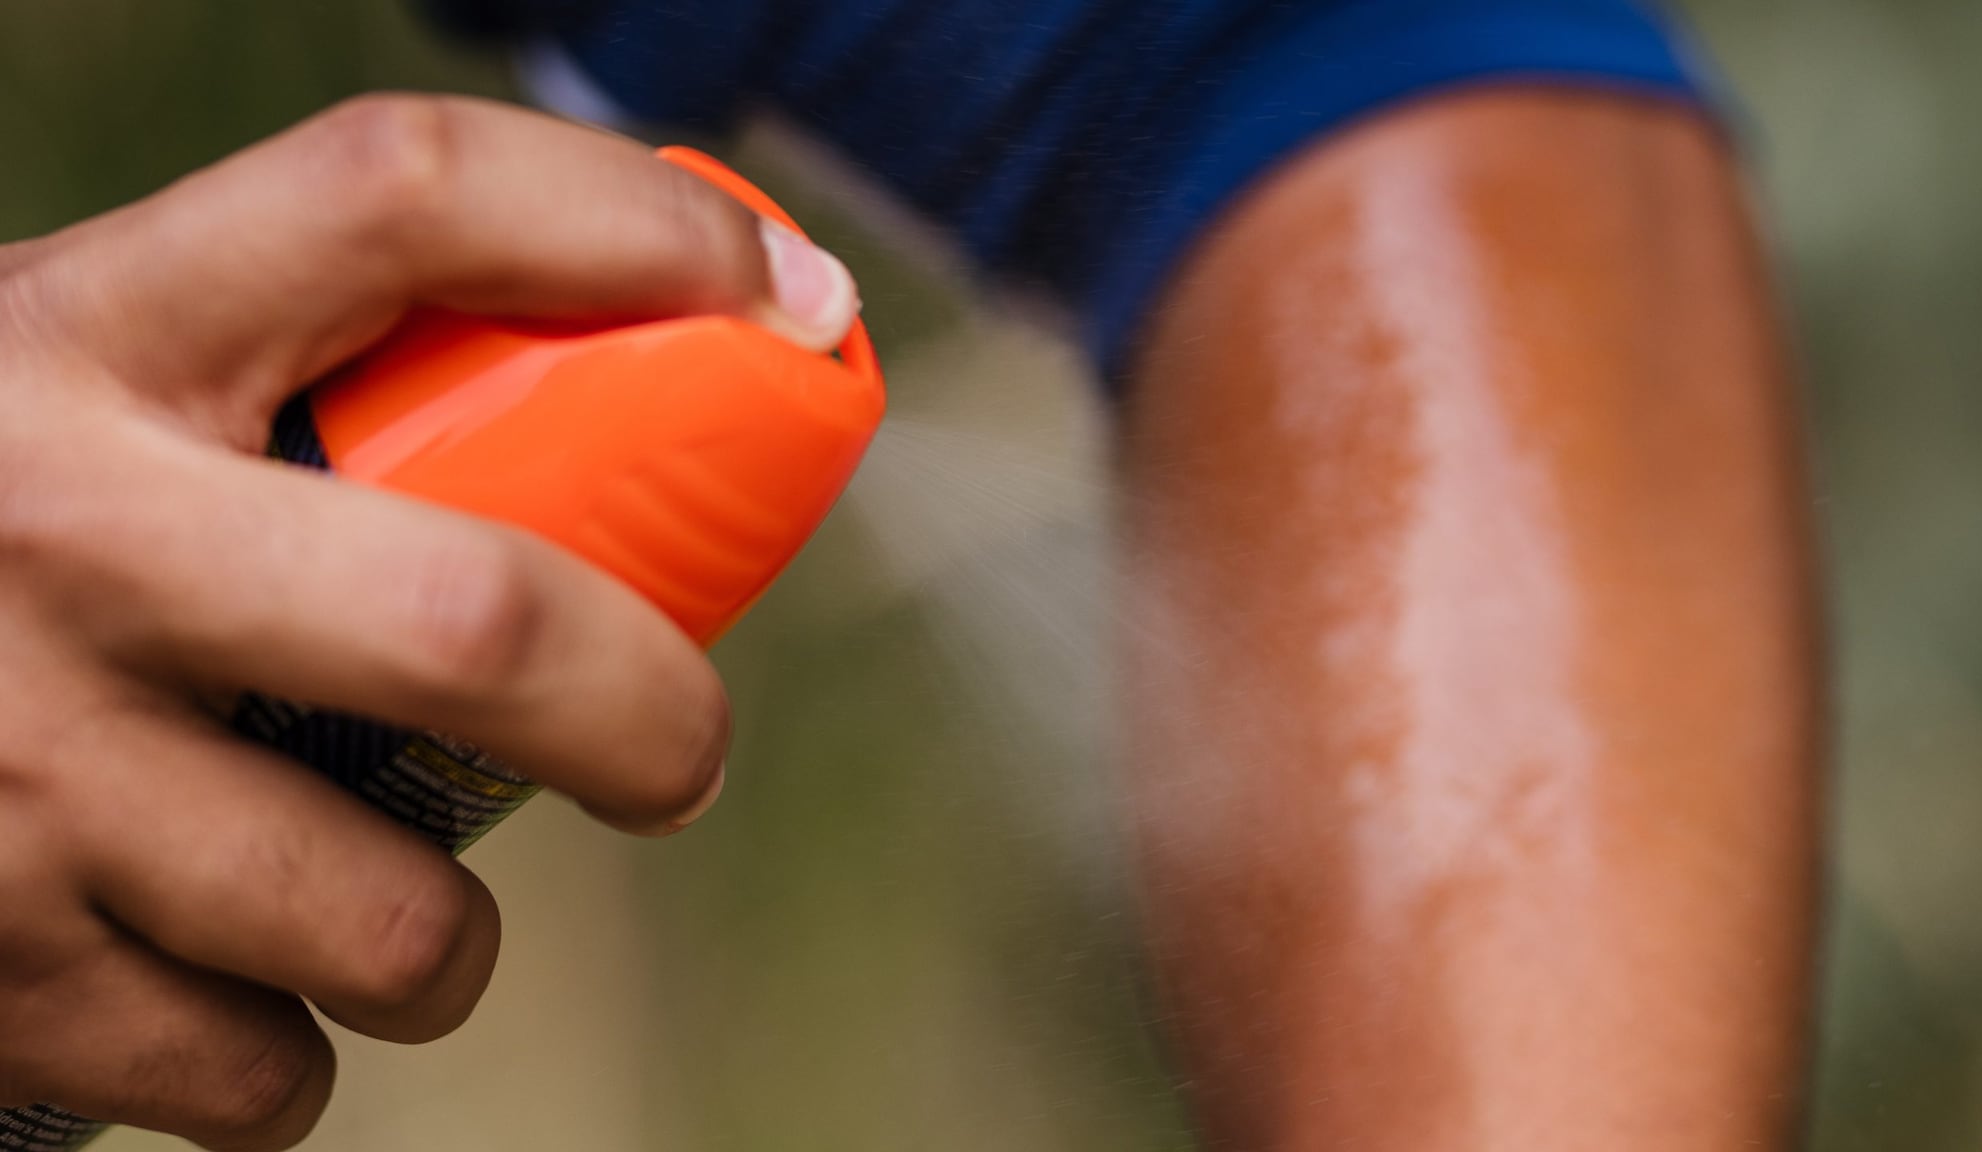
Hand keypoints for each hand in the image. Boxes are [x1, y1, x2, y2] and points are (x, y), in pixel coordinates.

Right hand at [0, 94, 858, 1149]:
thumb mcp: (72, 379)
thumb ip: (269, 379)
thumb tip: (594, 408)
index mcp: (86, 333)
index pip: (405, 197)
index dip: (633, 225)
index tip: (786, 297)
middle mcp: (49, 532)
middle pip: (478, 623)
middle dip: (650, 716)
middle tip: (678, 760)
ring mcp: (6, 772)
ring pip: (387, 917)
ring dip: (439, 942)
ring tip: (390, 908)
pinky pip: (257, 1072)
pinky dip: (287, 1061)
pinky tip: (224, 984)